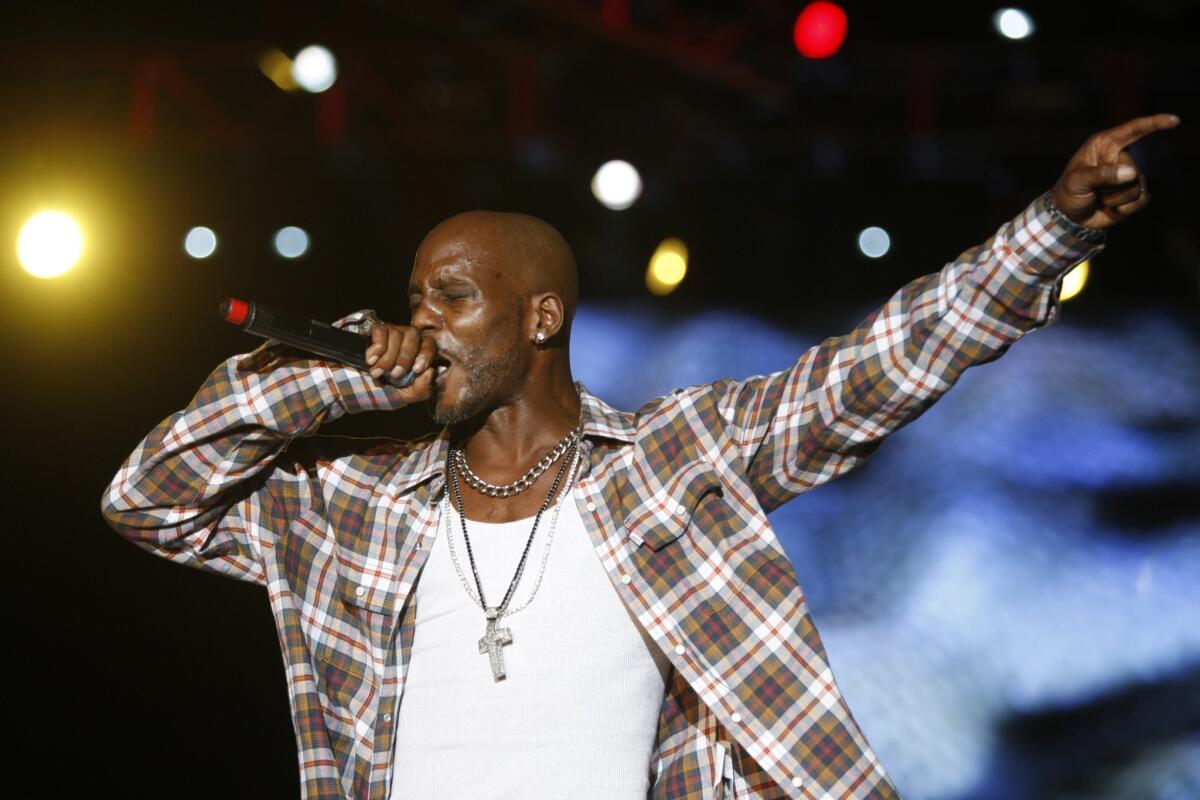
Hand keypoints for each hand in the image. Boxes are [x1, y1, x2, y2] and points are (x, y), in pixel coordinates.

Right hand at [364, 321, 437, 403]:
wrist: (364, 388)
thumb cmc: (392, 389)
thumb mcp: (409, 395)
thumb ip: (423, 388)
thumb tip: (430, 372)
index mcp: (421, 351)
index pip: (430, 343)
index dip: (425, 354)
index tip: (416, 369)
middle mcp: (410, 337)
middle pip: (413, 334)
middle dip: (404, 357)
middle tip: (395, 375)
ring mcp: (394, 331)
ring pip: (396, 334)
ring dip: (387, 358)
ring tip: (378, 373)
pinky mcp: (377, 330)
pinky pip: (380, 331)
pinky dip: (376, 348)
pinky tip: (371, 361)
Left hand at [1051, 113, 1179, 230]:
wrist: (1070, 218)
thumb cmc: (1069, 193)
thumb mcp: (1077, 181)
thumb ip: (1102, 174)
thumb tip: (1131, 172)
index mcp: (1104, 145)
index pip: (1133, 130)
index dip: (1154, 123)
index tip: (1174, 120)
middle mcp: (1120, 156)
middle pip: (1133, 168)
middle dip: (1111, 184)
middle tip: (1093, 190)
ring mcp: (1130, 174)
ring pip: (1137, 186)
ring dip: (1116, 198)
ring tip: (1099, 198)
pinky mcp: (1136, 192)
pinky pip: (1141, 199)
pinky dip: (1125, 208)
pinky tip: (1111, 207)